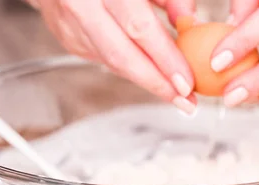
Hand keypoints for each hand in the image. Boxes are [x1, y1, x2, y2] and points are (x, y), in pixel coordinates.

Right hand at [30, 0, 197, 113]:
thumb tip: (190, 22)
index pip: (139, 29)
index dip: (165, 60)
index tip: (187, 82)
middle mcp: (82, 6)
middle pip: (121, 57)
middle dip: (156, 84)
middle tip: (184, 101)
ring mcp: (70, 25)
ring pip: (113, 63)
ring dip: (146, 78)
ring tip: (174, 89)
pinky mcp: (68, 38)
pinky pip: (105, 58)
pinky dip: (129, 65)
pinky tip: (147, 67)